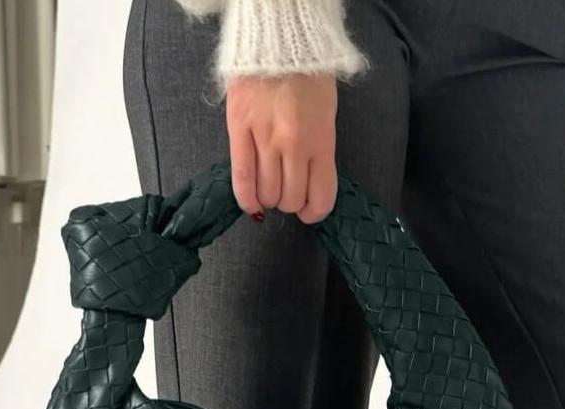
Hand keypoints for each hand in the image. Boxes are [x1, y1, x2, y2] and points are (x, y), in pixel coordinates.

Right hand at [225, 73, 337, 224]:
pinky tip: (251, 203)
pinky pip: (241, 177)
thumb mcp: (326, 115)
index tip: (308, 211)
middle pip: (290, 198)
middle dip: (290, 202)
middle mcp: (295, 144)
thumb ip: (319, 151)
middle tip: (287, 191)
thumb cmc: (308, 76)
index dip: (314, 212)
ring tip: (269, 187)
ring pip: (267, 192)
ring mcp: (265, 138)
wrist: (280, 39)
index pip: (320, 197)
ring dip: (269, 198)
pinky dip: (246, 198)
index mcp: (322, 140)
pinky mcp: (238, 129)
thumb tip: (308, 184)